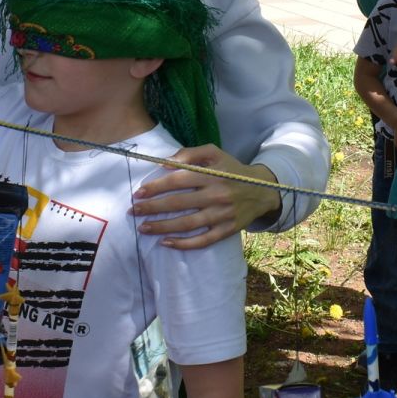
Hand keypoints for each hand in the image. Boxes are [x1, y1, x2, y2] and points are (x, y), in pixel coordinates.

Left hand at [131, 145, 280, 248]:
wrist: (262, 190)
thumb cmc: (232, 170)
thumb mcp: (214, 153)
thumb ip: (190, 154)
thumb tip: (164, 163)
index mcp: (212, 174)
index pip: (179, 180)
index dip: (157, 187)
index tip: (139, 192)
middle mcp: (217, 195)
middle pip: (179, 203)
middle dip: (153, 208)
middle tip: (134, 211)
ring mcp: (222, 215)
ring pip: (188, 224)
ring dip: (163, 227)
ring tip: (143, 228)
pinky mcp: (227, 230)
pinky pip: (203, 240)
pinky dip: (184, 244)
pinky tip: (166, 243)